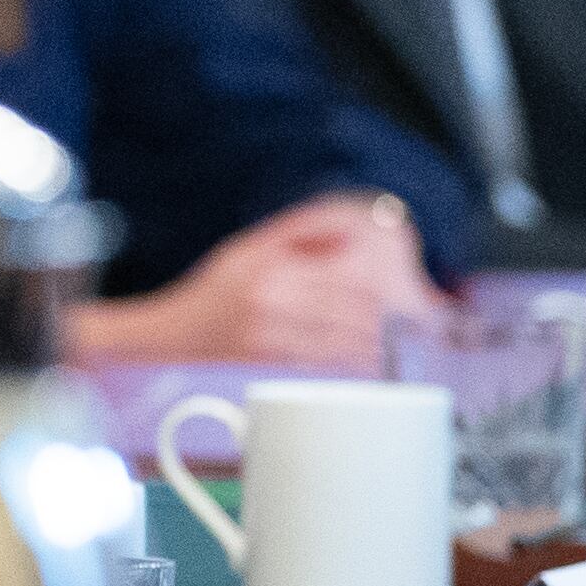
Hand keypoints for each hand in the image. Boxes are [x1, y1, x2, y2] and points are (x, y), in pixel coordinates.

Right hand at [70, 192, 429, 368]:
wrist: (169, 331)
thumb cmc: (212, 290)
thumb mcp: (247, 246)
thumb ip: (296, 232)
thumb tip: (350, 225)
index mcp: (269, 261)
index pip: (343, 272)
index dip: (382, 286)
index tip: (409, 294)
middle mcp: (269, 293)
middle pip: (349, 305)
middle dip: (388, 317)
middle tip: (417, 324)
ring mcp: (266, 326)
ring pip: (341, 334)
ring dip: (377, 341)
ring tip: (400, 345)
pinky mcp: (266, 355)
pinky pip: (322, 358)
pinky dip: (352, 360)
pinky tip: (368, 360)